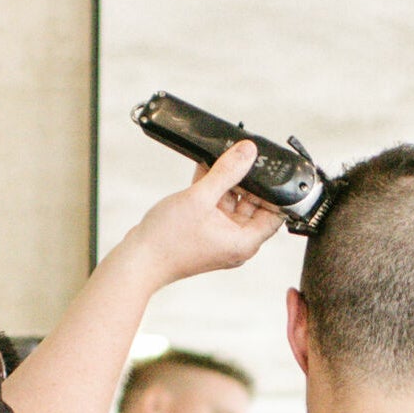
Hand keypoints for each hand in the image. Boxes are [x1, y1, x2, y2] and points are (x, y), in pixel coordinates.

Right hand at [118, 139, 284, 286]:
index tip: (270, 169)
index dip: (276, 190)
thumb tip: (247, 152)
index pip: (275, 214)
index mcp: (244, 242)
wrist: (137, 260)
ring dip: (227, 181)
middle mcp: (235, 242)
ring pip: (231, 203)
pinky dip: (211, 189)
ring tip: (222, 158)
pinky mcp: (203, 233)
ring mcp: (219, 238)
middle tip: (243, 156)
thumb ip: (226, 172)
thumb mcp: (200, 198)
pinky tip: (205, 168)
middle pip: (253, 205)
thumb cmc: (167, 241)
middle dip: (248, 180)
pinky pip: (214, 206)